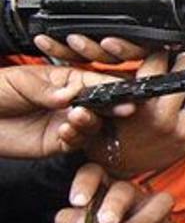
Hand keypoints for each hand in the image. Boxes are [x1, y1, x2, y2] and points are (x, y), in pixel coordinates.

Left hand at [0, 65, 130, 157]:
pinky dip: (76, 137)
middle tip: (124, 109)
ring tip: (78, 116)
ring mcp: (66, 122)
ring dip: (91, 121)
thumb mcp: (21, 82)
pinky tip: (65, 129)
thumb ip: (47, 90)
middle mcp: (72, 102)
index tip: (125, 92)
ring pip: (93, 125)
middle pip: (103, 105)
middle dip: (115, 107)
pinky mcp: (57, 142)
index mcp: (68, 80)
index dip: (114, 87)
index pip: (98, 81)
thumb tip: (71, 94)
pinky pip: (75, 142)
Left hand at [21, 0, 147, 63]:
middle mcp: (122, 36)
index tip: (115, 39)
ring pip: (105, 60)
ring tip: (71, 37)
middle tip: (103, 41)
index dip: (136, 44)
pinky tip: (46, 40)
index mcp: (132, 17)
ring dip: (89, 52)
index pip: (147, 38)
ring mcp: (101, 47)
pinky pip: (74, 59)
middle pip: (130, 54)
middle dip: (117, 51)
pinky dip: (60, 51)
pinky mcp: (80, 54)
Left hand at [54, 162, 176, 222]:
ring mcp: (150, 211)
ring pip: (161, 201)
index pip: (93, 174)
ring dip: (145, 218)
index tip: (78, 202)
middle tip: (107, 222)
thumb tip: (78, 222)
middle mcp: (128, 196)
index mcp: (100, 190)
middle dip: (116, 204)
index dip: (86, 184)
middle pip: (125, 189)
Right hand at [84, 52, 184, 174]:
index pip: (157, 66)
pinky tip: (184, 98)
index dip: (158, 54)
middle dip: (182, 61)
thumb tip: (106, 76)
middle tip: (179, 57)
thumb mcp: (97, 113)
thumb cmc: (104, 138)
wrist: (117, 171)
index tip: (160, 49)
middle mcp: (165, 119)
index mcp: (141, 109)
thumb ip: (105, 94)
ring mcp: (181, 131)